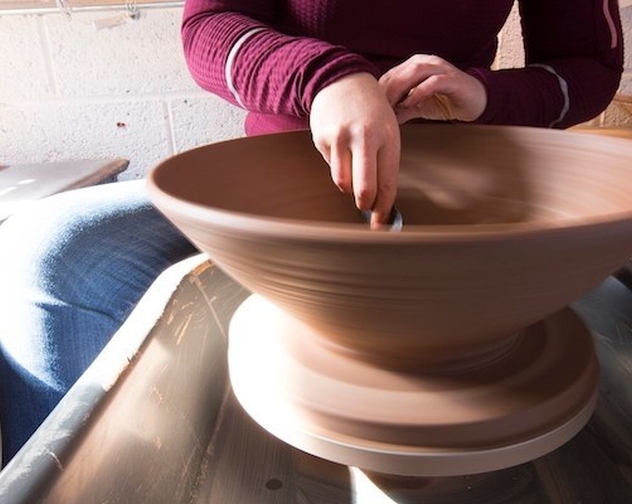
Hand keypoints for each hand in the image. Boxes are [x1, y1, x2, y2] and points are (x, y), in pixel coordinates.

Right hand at [309, 73, 400, 227]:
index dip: (383, 210)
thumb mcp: (387, 132)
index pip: (387, 184)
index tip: (380, 225)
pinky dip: (338, 166)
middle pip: (363, 189)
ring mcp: (341, 137)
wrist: (342, 80)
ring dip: (349, 186)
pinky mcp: (322, 138)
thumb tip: (380, 202)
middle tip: (366, 207)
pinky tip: (342, 149)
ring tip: (354, 171)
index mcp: (388, 137)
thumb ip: (384, 164)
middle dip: (365, 205)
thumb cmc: (371, 111)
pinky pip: (330, 167)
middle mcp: (365, 137)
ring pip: (342, 183)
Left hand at [379, 54, 486, 123]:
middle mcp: (426, 62)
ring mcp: (440, 68)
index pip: (390, 75)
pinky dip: (419, 92)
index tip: (371, 109)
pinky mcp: (452, 79)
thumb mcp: (419, 106)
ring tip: (391, 105)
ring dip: (399, 89)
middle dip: (386, 91)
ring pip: (413, 72)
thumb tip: (384, 119)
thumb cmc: (446, 101)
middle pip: (398, 72)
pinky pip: (432, 82)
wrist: (475, 102)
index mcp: (415, 66)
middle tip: (377, 109)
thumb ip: (402, 109)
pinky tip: (410, 104)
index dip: (379, 92)